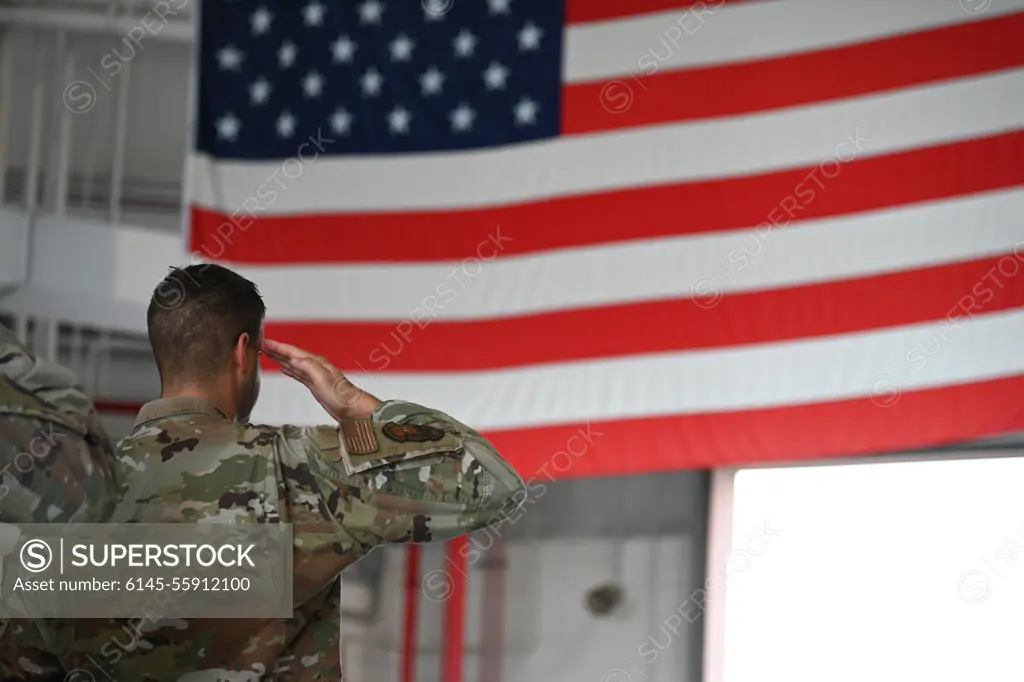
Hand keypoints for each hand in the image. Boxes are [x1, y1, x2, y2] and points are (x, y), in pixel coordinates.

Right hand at [262, 339, 381, 419]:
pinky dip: (289, 369)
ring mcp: (314, 375)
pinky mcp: (313, 384)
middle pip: (290, 354)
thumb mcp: (322, 378)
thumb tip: (293, 359)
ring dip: (280, 358)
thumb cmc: (340, 395)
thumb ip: (308, 367)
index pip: (292, 351)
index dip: (277, 346)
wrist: (350, 408)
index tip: (264, 341)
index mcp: (315, 362)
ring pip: (292, 363)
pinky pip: (297, 373)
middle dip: (276, 349)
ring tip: (269, 353)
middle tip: (261, 345)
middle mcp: (314, 366)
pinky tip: (284, 368)